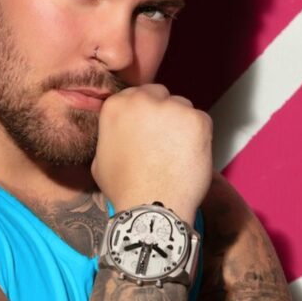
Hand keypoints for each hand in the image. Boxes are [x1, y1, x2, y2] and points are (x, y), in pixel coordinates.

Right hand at [91, 84, 212, 222]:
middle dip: (162, 112)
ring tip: (177, 151)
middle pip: (159, 95)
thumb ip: (111, 136)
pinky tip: (189, 155)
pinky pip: (201, 120)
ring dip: (181, 123)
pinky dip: (199, 136)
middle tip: (164, 138)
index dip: (143, 113)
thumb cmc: (124, 187)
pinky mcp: (197, 119)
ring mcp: (171, 107)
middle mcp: (142, 99)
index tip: (147, 128)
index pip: (136, 95)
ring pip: (181, 107)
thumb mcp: (100, 158)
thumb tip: (119, 135)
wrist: (151, 205)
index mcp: (116, 105)